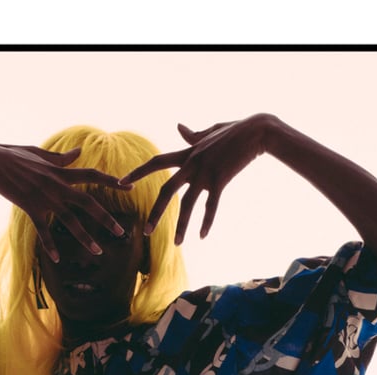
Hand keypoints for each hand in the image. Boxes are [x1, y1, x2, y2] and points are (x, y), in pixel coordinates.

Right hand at [0, 142, 131, 260]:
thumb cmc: (13, 155)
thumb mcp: (40, 154)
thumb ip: (61, 158)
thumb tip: (79, 152)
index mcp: (61, 171)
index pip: (92, 175)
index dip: (111, 180)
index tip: (129, 187)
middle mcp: (57, 185)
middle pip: (88, 203)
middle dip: (106, 218)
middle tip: (121, 232)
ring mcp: (44, 198)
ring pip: (71, 221)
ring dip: (86, 238)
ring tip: (98, 252)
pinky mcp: (30, 208)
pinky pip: (43, 230)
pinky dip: (50, 245)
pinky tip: (57, 259)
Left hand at [121, 115, 273, 244]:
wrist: (255, 131)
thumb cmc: (234, 130)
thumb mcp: (209, 132)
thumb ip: (192, 136)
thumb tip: (178, 127)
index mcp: (187, 154)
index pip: (155, 163)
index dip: (137, 172)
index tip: (120, 183)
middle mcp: (191, 164)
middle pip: (166, 191)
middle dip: (155, 212)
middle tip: (146, 232)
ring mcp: (205, 172)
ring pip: (187, 204)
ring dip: (181, 225)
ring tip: (177, 244)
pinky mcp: (220, 179)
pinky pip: (210, 206)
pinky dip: (207, 222)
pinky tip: (202, 236)